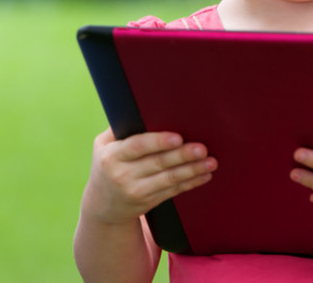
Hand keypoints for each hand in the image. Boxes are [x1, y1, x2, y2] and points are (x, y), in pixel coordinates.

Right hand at [81, 128, 216, 224]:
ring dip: (192, 170)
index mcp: (112, 156)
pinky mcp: (148, 202)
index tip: (178, 138)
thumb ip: (118, 128)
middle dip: (183, 155)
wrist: (102, 207)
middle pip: (158, 163)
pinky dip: (190, 183)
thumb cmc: (106, 166)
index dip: (158, 142)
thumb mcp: (102, 146)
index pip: (137, 146)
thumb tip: (138, 105)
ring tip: (210, 162)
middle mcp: (123, 175)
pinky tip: (204, 175)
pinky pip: (173, 191)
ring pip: (169, 179)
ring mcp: (136, 191)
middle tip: (202, 148)